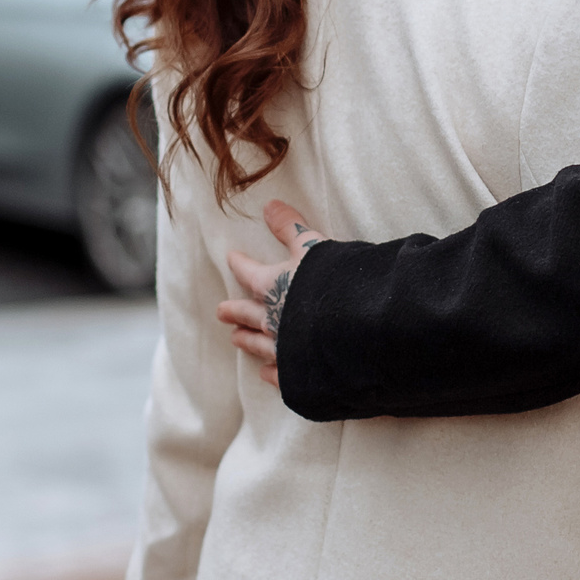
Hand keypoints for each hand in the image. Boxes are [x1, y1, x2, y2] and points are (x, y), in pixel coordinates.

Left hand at [215, 200, 329, 389]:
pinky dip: (271, 372)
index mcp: (273, 286)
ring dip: (247, 340)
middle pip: (248, 313)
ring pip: (259, 344)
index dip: (241, 264)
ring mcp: (284, 349)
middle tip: (221, 311)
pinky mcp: (299, 375)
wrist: (359, 328)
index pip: (250, 272)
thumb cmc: (336, 282)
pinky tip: (265, 373)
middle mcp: (272, 319)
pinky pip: (280, 375)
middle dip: (235, 310)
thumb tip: (269, 204)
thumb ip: (291, 227)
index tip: (232, 259)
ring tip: (235, 339)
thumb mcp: (314, 246)